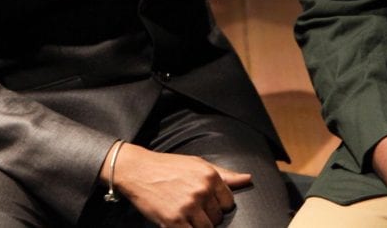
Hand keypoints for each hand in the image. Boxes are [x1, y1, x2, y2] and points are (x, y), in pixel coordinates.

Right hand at [104, 143, 252, 226]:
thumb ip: (225, 175)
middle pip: (217, 218)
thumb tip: (248, 179)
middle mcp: (201, 191)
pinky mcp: (174, 220)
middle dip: (208, 216)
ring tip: (187, 216)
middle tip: (193, 209)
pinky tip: (181, 223)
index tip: (207, 203)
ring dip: (198, 226)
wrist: (138, 170)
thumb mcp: (198, 164)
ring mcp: (188, 206)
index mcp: (210, 176)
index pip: (228, 203)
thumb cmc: (169, 167)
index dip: (218, 206)